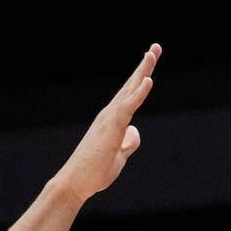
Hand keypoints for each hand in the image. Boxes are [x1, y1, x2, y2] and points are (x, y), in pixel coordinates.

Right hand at [57, 43, 161, 203]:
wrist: (75, 183)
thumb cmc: (93, 172)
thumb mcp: (118, 156)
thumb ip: (127, 143)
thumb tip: (134, 132)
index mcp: (113, 120)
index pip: (130, 94)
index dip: (141, 77)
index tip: (150, 59)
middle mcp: (110, 114)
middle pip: (131, 85)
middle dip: (144, 65)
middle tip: (155, 47)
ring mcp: (110, 119)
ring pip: (129, 91)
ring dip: (142, 72)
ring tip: (152, 53)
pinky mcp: (111, 129)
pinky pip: (128, 107)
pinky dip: (138, 93)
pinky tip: (148, 81)